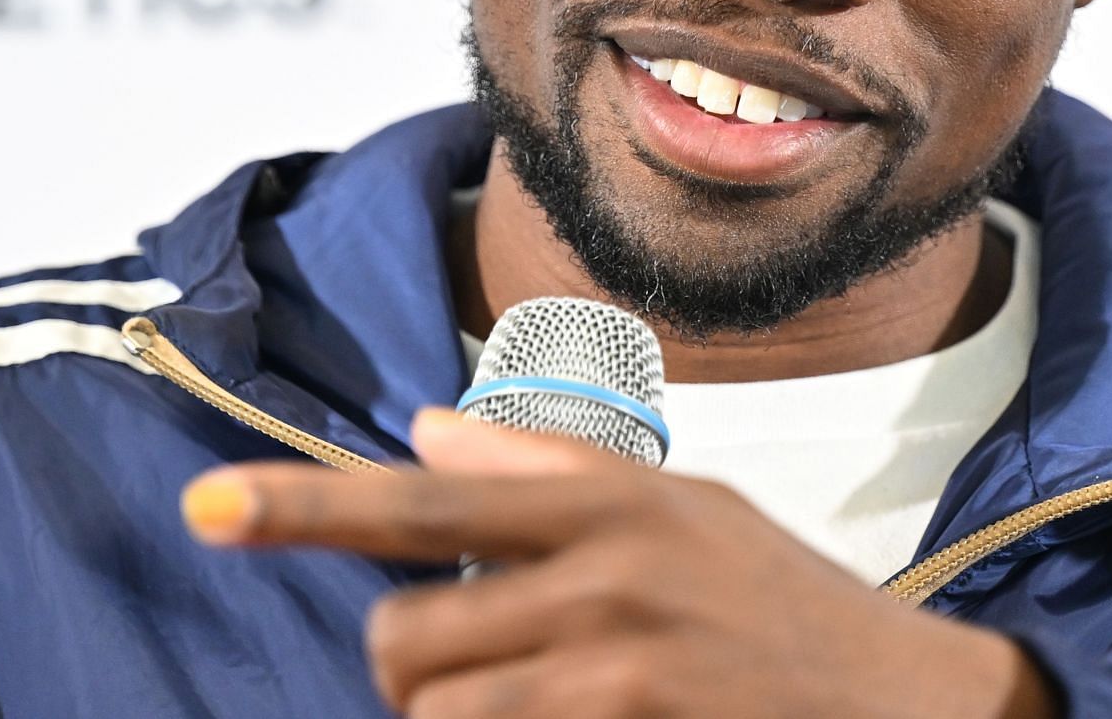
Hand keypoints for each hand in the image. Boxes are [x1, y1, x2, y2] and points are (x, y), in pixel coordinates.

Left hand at [181, 410, 1057, 718]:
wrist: (906, 705)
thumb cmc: (781, 601)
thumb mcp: (684, 507)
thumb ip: (548, 465)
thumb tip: (426, 422)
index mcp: (610, 496)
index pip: (427, 495)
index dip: (307, 506)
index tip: (205, 509)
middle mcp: (605, 569)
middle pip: (405, 634)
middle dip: (411, 666)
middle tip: (480, 664)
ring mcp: (616, 663)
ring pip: (437, 710)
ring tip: (539, 701)